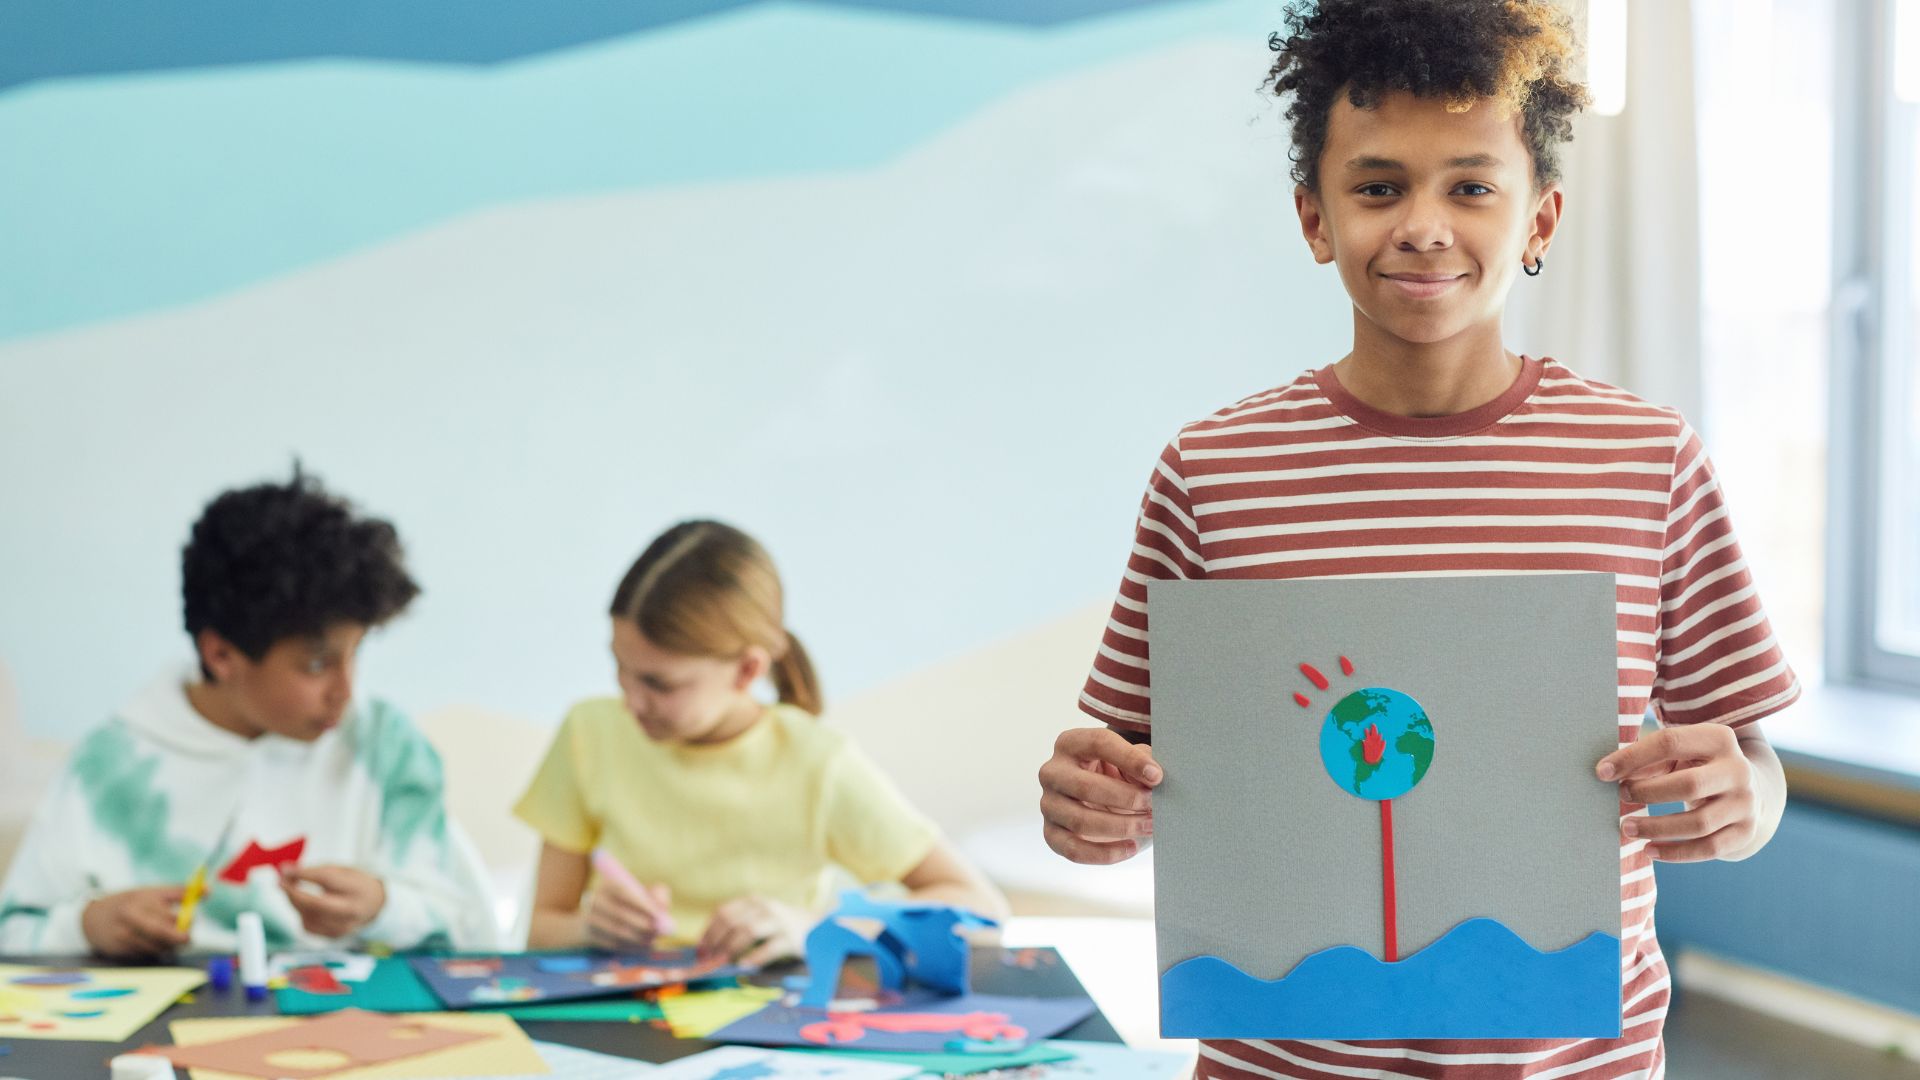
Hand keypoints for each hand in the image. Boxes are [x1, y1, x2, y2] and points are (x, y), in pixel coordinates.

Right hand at [81, 886, 190, 959]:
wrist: (91, 918)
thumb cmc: (129, 903)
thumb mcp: (151, 893)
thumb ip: (179, 892)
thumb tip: (208, 891)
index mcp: (141, 899)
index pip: (168, 910)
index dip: (185, 919)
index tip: (193, 923)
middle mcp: (131, 915)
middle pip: (163, 930)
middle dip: (180, 936)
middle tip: (187, 938)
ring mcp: (123, 934)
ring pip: (157, 945)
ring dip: (169, 945)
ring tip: (171, 939)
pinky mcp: (120, 949)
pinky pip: (146, 953)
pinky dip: (154, 950)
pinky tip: (152, 943)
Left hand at [280, 865, 386, 937]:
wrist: (375, 904)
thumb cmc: (354, 883)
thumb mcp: (342, 870)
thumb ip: (316, 871)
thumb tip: (285, 871)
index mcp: (357, 888)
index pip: (327, 880)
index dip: (303, 875)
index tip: (285, 869)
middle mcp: (352, 910)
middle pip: (316, 904)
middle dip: (294, 893)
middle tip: (280, 883)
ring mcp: (343, 926)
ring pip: (308, 916)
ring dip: (295, 903)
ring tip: (292, 890)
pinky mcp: (334, 935)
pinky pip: (308, 926)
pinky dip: (302, 914)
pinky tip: (306, 906)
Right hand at [584, 878, 672, 949]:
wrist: (603, 918)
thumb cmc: (634, 903)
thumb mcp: (646, 894)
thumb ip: (658, 895)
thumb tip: (662, 908)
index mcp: (610, 883)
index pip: (624, 892)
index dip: (642, 904)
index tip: (658, 916)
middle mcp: (595, 899)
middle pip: (619, 913)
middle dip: (641, 924)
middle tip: (658, 932)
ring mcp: (589, 918)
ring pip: (615, 931)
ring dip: (637, 938)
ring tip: (652, 940)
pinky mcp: (589, 935)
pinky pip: (611, 943)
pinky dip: (629, 947)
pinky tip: (642, 948)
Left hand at [697, 895, 811, 967]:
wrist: (816, 928)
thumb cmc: (779, 927)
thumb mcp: (759, 918)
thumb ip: (738, 927)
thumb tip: (708, 949)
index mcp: (753, 901)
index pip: (723, 913)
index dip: (708, 932)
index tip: (700, 950)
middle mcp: (765, 907)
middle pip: (732, 922)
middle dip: (716, 943)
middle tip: (708, 960)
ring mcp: (779, 921)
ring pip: (748, 931)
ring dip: (731, 948)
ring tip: (722, 963)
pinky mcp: (791, 938)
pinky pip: (769, 948)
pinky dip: (754, 958)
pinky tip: (744, 966)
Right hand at [1039, 726, 1160, 864]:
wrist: (1101, 798)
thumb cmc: (1117, 773)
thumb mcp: (1130, 759)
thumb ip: (1143, 761)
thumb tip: (1153, 777)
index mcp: (1071, 743)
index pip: (1098, 743)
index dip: (1130, 760)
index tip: (1157, 776)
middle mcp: (1053, 772)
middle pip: (1085, 787)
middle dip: (1126, 798)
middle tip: (1154, 805)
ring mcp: (1048, 804)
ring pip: (1080, 821)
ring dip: (1121, 826)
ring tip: (1149, 826)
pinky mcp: (1051, 833)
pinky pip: (1074, 849)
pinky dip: (1106, 853)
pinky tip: (1130, 847)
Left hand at [1598, 724, 1758, 862]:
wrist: (1749, 790)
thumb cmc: (1697, 767)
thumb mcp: (1680, 754)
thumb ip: (1648, 758)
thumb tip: (1607, 772)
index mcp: (1718, 738)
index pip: (1670, 743)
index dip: (1633, 757)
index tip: (1602, 772)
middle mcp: (1738, 770)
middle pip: (1689, 785)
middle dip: (1648, 793)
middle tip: (1620, 797)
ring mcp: (1746, 803)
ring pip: (1699, 823)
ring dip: (1657, 828)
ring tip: (1627, 828)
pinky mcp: (1746, 831)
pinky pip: (1709, 848)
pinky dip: (1676, 853)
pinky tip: (1649, 851)